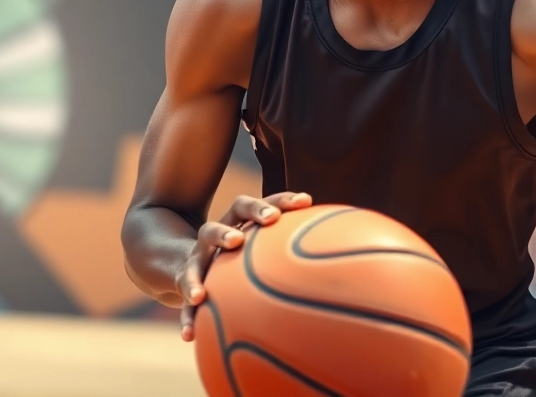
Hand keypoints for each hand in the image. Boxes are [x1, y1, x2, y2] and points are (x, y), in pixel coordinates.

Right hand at [177, 191, 312, 340]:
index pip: (264, 203)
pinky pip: (185, 297)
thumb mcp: (263, 252)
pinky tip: (189, 335)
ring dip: (204, 264)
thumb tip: (349, 263)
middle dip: (249, 217)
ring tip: (204, 290)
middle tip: (258, 228)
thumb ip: (295, 254)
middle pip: (231, 215)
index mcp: (244, 221)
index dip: (282, 199)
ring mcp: (201, 254)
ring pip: (200, 253)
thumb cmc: (242, 257)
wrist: (189, 259)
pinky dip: (187, 315)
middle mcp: (222, 233)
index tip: (305, 201)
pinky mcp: (187, 278)